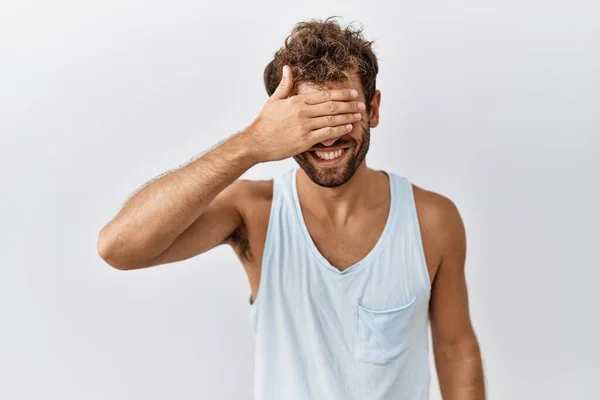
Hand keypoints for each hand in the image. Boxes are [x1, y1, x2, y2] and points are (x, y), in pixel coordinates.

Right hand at [244, 65, 363, 162]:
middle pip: (332, 107)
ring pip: (332, 120)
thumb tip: (287, 68)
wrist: (256, 142)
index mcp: (297, 101)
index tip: (353, 93)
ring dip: (348, 117)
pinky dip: (339, 130)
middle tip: (361, 104)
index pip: (325, 95)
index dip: (342, 94)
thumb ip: (285, 85)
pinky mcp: (304, 141)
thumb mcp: (274, 100)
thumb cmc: (265, 122)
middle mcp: (302, 113)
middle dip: (349, 105)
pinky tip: (348, 127)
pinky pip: (327, 134)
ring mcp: (304, 127)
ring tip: (358, 115)